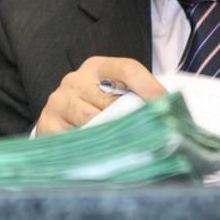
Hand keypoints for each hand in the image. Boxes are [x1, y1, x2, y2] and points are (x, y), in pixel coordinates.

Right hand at [35, 56, 166, 135]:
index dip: (149, 86)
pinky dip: (90, 148)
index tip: (167, 104)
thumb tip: (171, 111)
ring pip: (94, 120)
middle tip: (147, 136)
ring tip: (121, 146)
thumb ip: (136, 98)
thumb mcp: (114, 95)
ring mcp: (59, 101)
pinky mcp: (47, 123)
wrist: (59, 121)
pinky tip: (97, 152)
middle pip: (112, 100)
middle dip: (130, 119)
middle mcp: (75, 80)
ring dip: (110, 135)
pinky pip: (76, 138)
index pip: (127, 69)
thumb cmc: (96, 109)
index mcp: (97, 67)